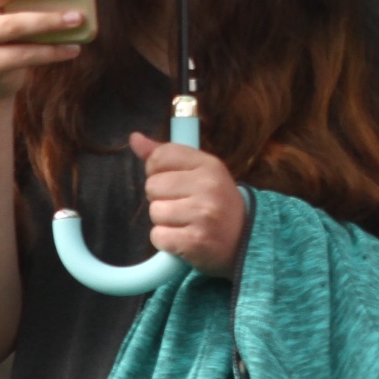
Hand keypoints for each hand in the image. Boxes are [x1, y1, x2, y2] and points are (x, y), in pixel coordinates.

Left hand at [130, 132, 245, 275]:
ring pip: (155, 212)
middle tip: (182, 205)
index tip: (172, 181)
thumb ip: (166, 154)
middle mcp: (208, 186)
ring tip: (185, 222)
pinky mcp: (195, 241)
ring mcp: (203, 214)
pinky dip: (165, 240)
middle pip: (153, 186)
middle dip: (161, 198)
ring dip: (164, 221)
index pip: (161, 156)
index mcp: (209, 165)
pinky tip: (183, 237)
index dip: (157, 171)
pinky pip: (158, 236)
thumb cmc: (216, 201)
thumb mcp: (200, 171)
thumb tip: (134, 138)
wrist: (245, 238)